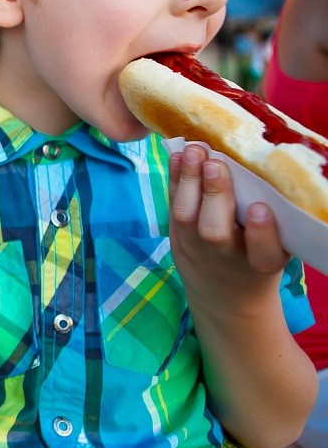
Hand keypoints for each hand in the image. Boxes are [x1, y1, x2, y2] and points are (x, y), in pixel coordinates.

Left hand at [168, 144, 288, 298]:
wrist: (225, 297)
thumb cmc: (256, 261)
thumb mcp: (275, 249)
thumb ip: (274, 224)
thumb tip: (265, 173)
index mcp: (263, 265)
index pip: (265, 254)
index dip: (262, 233)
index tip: (261, 209)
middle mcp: (226, 259)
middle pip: (215, 232)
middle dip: (215, 195)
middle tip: (215, 163)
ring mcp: (195, 250)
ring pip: (186, 218)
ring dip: (188, 181)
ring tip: (194, 150)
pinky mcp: (175, 240)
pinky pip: (172, 208)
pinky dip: (174, 181)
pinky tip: (178, 156)